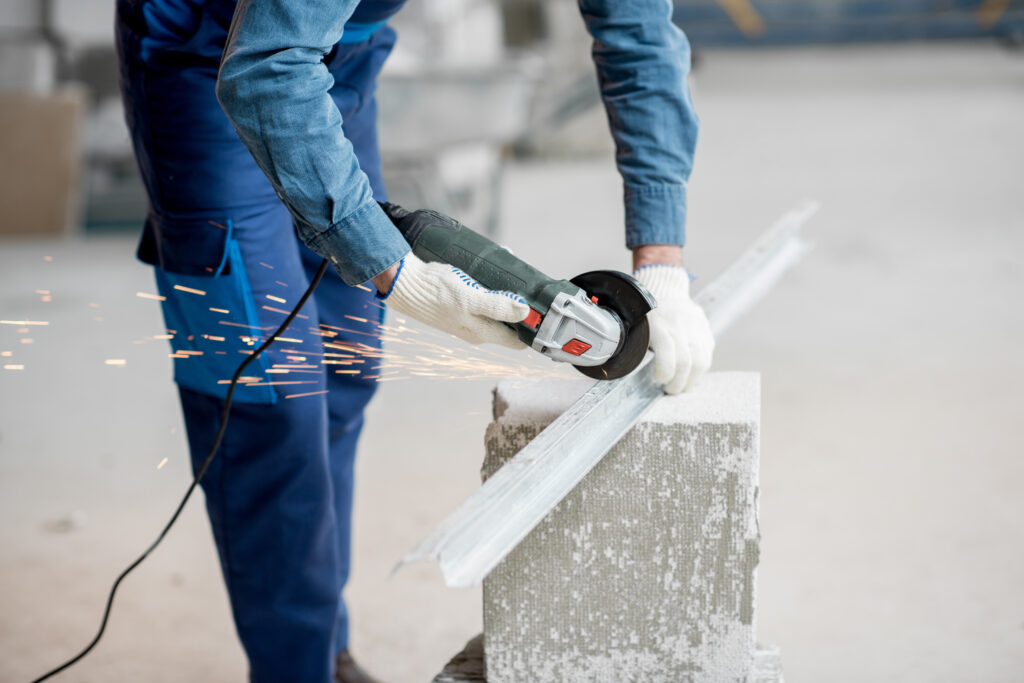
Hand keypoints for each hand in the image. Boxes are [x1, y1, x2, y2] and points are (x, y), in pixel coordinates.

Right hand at [379, 252, 529, 347]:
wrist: (405, 284)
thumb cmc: (435, 293)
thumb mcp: (470, 298)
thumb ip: (498, 306)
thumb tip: (524, 313)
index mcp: (483, 333)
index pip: (518, 340)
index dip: (532, 327)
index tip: (543, 309)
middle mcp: (478, 329)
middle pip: (511, 323)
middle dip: (521, 304)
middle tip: (527, 284)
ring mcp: (469, 318)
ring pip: (499, 308)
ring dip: (508, 293)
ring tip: (511, 272)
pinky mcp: (462, 305)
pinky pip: (486, 298)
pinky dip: (493, 286)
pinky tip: (494, 270)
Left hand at [634, 264, 713, 393]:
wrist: (665, 288)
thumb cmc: (644, 314)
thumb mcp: (635, 327)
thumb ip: (637, 348)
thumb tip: (633, 374)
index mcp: (659, 324)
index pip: (669, 354)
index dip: (665, 372)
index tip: (659, 380)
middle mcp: (680, 325)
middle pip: (687, 362)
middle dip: (679, 382)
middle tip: (671, 390)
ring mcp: (696, 326)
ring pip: (702, 360)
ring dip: (693, 379)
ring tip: (683, 386)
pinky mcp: (705, 328)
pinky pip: (707, 353)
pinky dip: (699, 367)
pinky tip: (690, 373)